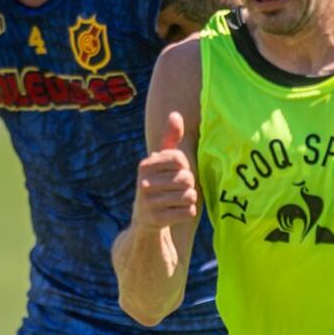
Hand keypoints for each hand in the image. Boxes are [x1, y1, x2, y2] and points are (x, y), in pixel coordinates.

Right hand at [134, 112, 197, 227]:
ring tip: (178, 200)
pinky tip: (177, 212)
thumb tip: (175, 114)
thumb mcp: (161, 162)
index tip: (177, 172)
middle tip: (179, 189)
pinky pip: (188, 212)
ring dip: (190, 199)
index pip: (180, 159)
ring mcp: (148, 203)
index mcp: (145, 165)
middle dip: (190, 185)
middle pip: (187, 179)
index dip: (186, 167)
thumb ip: (170, 139)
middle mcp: (143, 183)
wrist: (144, 219)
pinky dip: (188, 213)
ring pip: (189, 196)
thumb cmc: (159, 183)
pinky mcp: (156, 220)